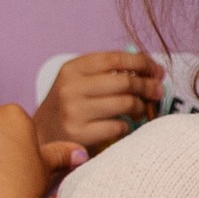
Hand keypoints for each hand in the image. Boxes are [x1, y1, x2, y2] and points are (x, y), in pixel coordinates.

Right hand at [35, 49, 162, 156]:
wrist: (41, 138)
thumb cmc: (69, 108)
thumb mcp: (79, 83)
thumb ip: (108, 73)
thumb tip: (152, 71)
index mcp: (71, 69)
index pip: (115, 58)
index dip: (142, 62)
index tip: (156, 70)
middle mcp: (70, 87)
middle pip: (125, 81)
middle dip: (147, 85)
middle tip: (158, 91)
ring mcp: (73, 111)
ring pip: (126, 103)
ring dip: (141, 107)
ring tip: (142, 110)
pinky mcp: (79, 134)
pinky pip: (119, 126)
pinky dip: (128, 126)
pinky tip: (124, 126)